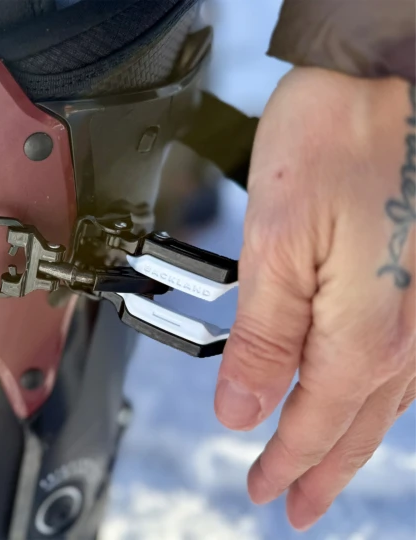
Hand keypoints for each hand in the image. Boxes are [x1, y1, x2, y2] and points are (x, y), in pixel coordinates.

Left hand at [215, 67, 414, 529]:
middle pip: (357, 424)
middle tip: (293, 506)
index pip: (315, 421)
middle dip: (320, 470)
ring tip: (325, 472)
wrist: (385, 80)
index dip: (284, 461)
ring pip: (386, 400)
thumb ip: (264, 339)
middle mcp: (407, 331)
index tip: (262, 491)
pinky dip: (380, 398)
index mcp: (362, 329)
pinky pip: (408, 365)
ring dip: (353, 441)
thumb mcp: (274, 248)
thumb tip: (242, 411)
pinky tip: (371, 402)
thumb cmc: (331, 144)